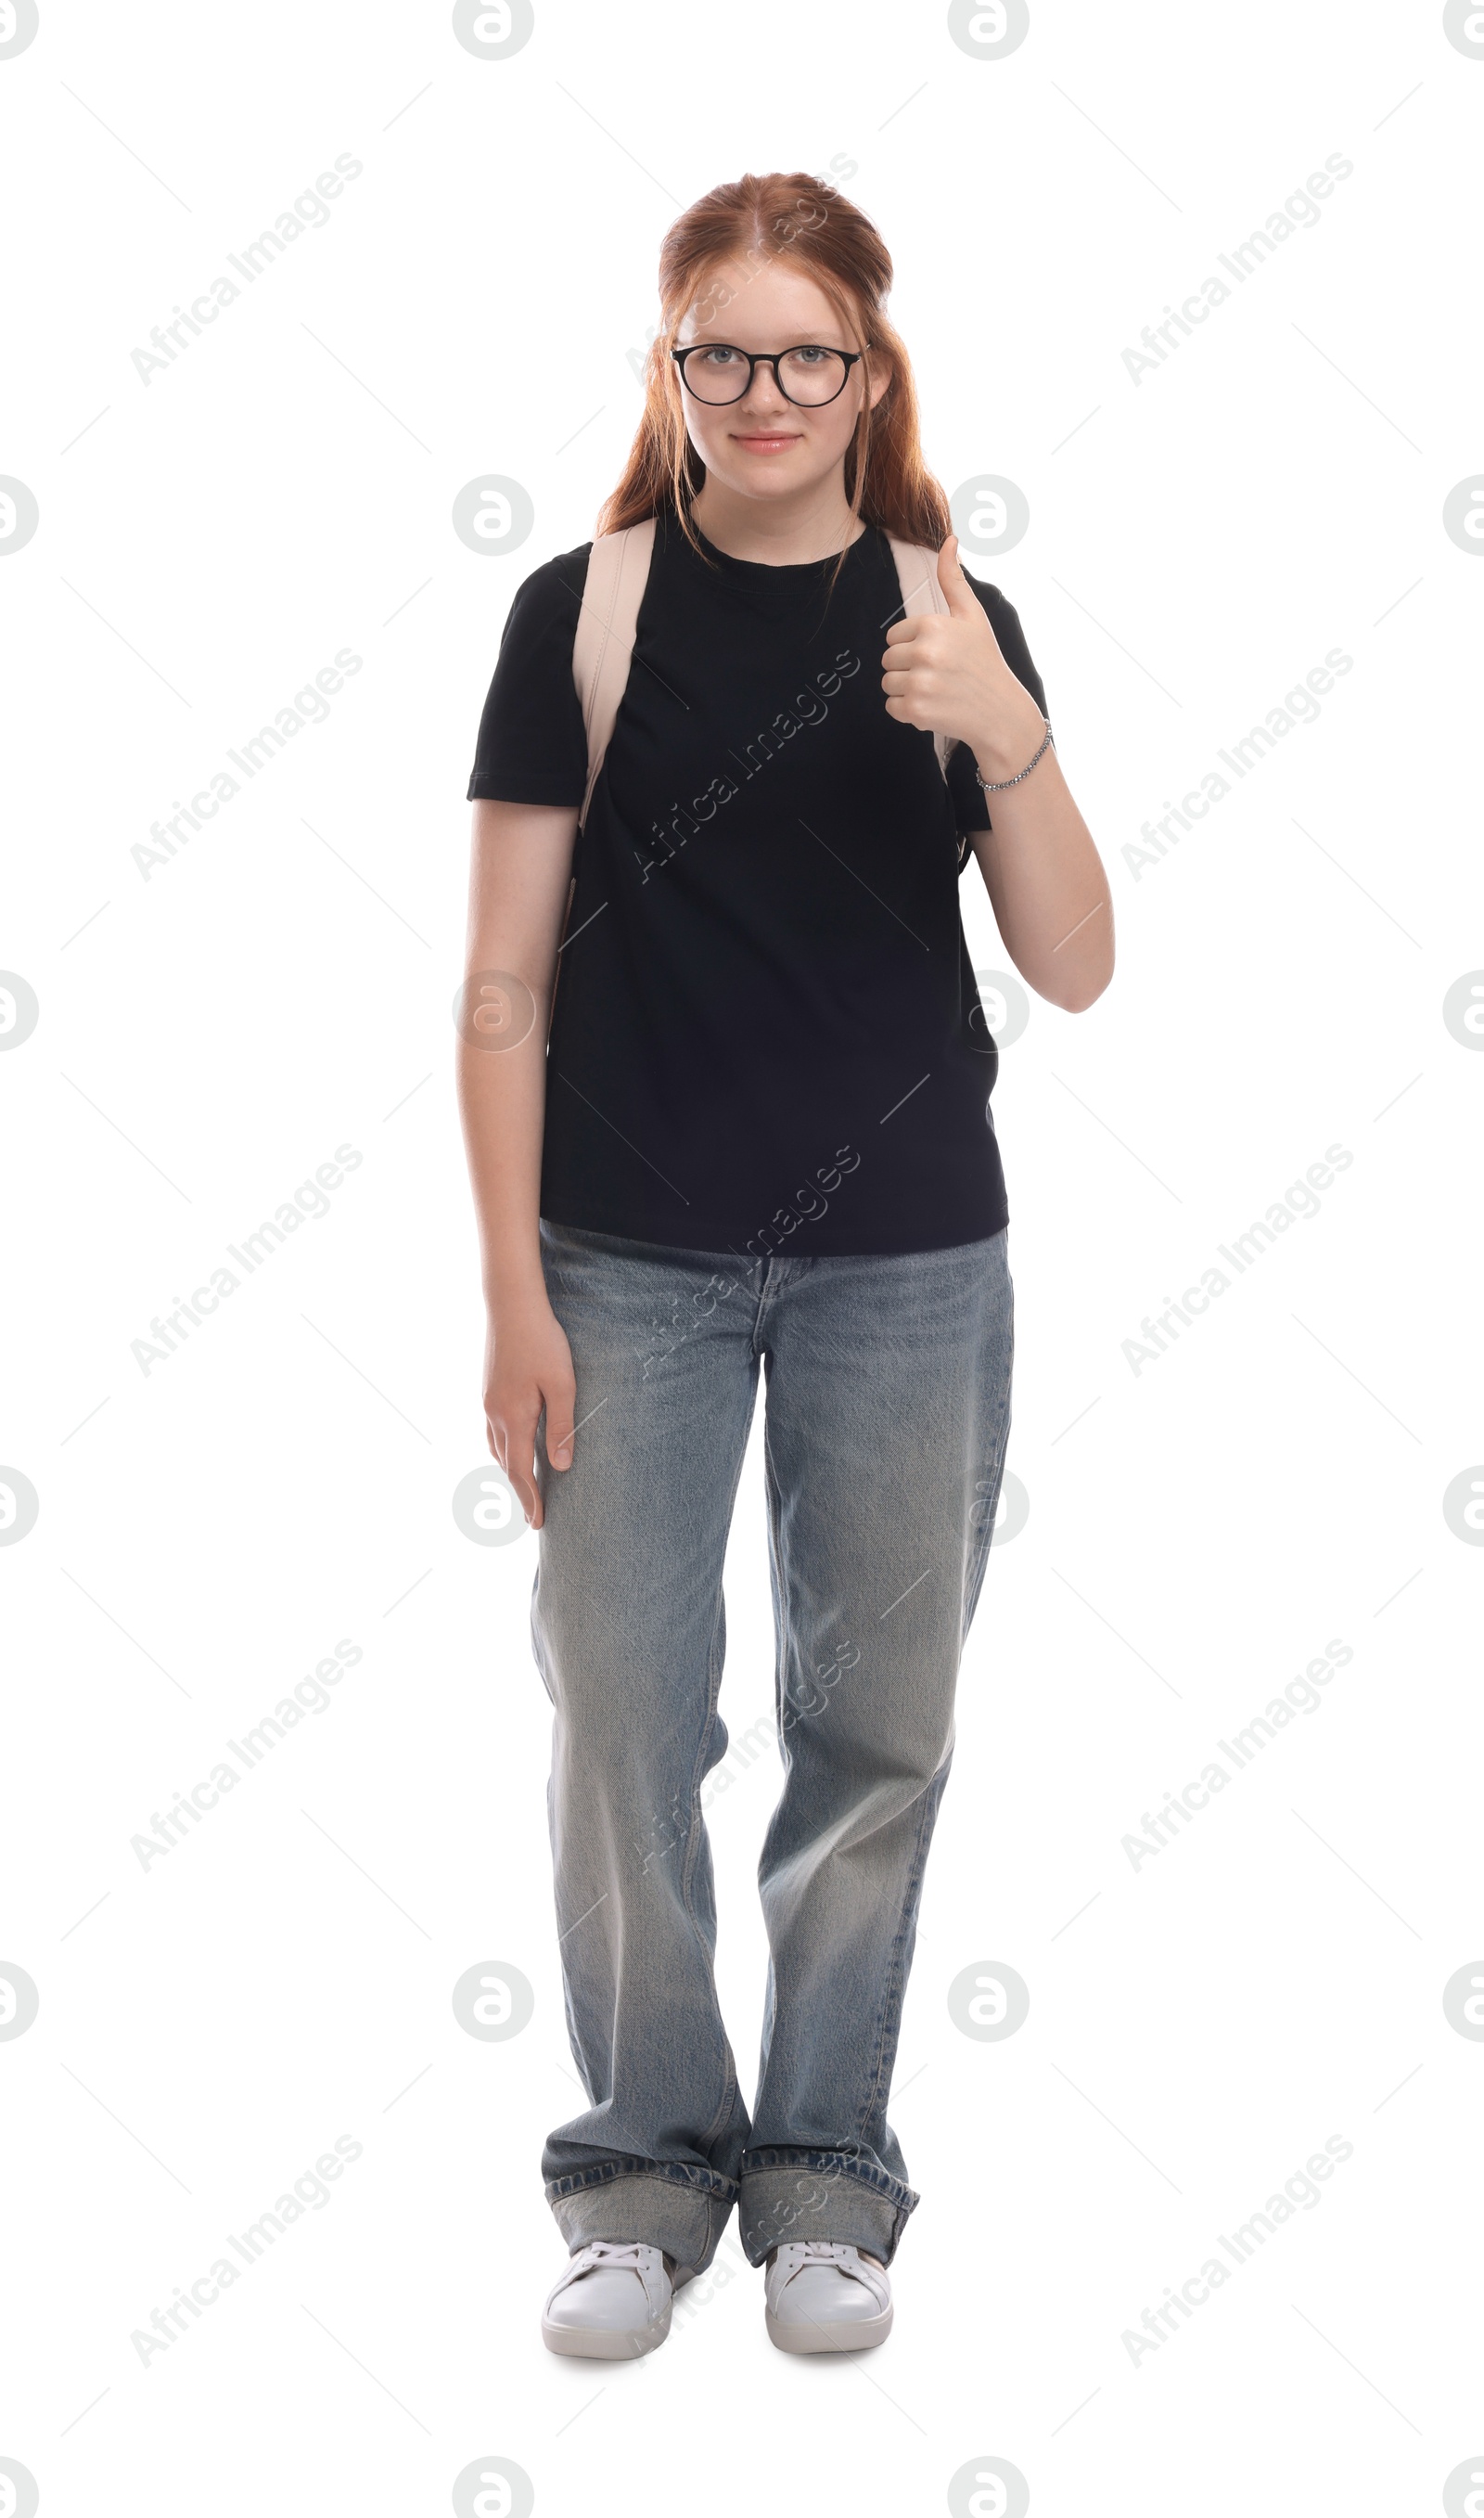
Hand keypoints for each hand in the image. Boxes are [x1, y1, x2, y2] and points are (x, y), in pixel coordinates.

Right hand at [483, 1292, 576, 1530]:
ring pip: (496, 1448)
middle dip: (519, 1490)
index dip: (530, 1499)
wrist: (511, 1306)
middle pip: (506, 1464)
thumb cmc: (542, 1342)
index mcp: (513, 1418)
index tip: (537, 1523)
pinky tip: (512, 1445)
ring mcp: (488, 1401)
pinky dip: (503, 1448)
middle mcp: (494, 1414)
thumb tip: (560, 1466)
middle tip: (533, 1513)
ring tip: (525, 1486)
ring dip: (510, 1470)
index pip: (521, 1471)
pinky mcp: (489, 1389)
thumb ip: (561, 1426)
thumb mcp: (561, 1385)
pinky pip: (493, 1431)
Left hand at [880, 533, 1044, 772]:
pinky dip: (908, 711)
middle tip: (938, 675)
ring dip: (906, 690)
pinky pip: (891, 707)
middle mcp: (925, 652)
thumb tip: (950, 538)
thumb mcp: (972, 616)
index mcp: (933, 625)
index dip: (913, 646)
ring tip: (936, 690)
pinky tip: (933, 707)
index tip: (938, 654)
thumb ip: (953, 579)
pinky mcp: (916, 711)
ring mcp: (920, 683)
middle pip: (888, 659)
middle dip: (907, 668)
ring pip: (888, 683)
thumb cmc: (984, 660)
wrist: (1001, 712)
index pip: (894, 636)